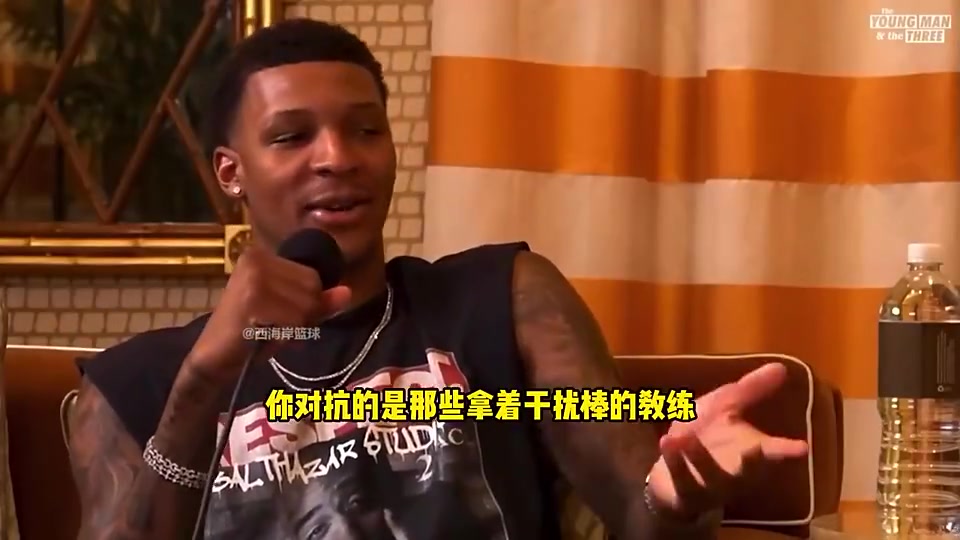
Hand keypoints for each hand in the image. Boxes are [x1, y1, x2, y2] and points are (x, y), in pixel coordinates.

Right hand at [188, 243, 351, 382]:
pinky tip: (263, 336)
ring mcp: (253, 277)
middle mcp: (256, 259)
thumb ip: (318, 302)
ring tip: (269, 332)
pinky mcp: (252, 300)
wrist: (213, 359)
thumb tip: (347, 292)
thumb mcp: (289, 313)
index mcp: (262, 255)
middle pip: (313, 288)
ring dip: (294, 328)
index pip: (313, 277)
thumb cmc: (251, 334)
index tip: (281, 316)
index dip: (307, 303)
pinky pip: (294, 320)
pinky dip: (285, 335)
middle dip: (302, 316)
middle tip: (274, 326)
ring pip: (306, 306)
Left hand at [646, 362, 808, 517]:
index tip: (802, 448)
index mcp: (751, 451)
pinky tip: (667, 440)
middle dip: (754, 463)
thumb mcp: (726, 407)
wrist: (674, 469)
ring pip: (709, 475)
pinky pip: (680, 478)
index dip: (787, 451)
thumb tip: (781, 367)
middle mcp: (735, 472)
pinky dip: (675, 460)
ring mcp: (710, 485)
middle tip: (758, 451)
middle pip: (747, 471)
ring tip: (684, 435)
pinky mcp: (684, 491)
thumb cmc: (707, 435)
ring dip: (698, 456)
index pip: (773, 452)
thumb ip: (751, 390)